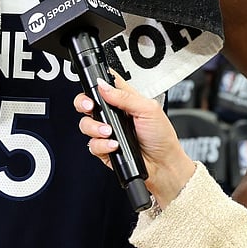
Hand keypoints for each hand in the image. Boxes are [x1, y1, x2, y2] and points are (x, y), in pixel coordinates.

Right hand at [74, 77, 194, 202]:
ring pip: (86, 124)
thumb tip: (103, 86)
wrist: (163, 164)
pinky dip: (102, 144)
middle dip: (83, 103)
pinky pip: (92, 144)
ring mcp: (108, 131)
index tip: (94, 86)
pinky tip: (114, 145)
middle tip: (90, 107)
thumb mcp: (148, 109)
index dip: (96, 83)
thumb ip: (125, 96)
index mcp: (125, 100)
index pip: (105, 85)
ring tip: (110, 132)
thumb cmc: (162, 136)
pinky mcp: (104, 148)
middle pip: (87, 102)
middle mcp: (114, 115)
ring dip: (95, 127)